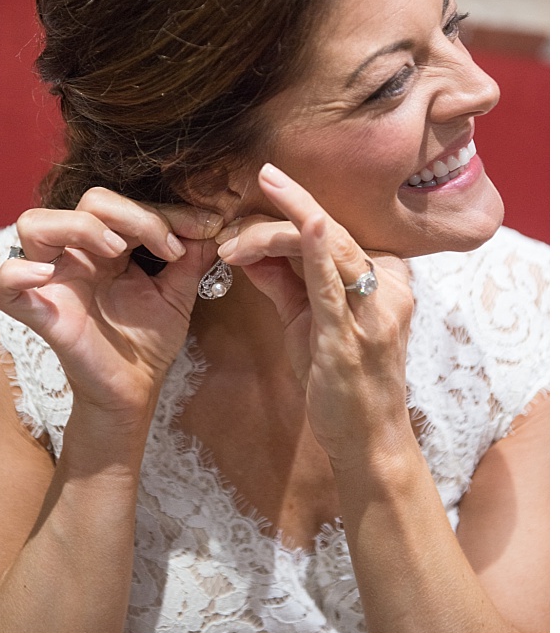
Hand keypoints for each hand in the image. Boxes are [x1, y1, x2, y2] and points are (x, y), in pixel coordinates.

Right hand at [0, 188, 221, 425]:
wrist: (136, 391)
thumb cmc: (147, 341)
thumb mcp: (177, 292)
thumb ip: (192, 257)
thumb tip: (214, 223)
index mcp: (104, 247)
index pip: (120, 205)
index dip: (160, 211)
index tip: (202, 231)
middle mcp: (75, 256)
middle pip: (83, 203)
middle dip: (128, 213)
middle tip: (163, 244)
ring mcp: (53, 282)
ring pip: (34, 224)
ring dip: (78, 226)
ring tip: (115, 250)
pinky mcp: (40, 313)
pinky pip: (3, 287)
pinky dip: (16, 274)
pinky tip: (46, 275)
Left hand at [217, 164, 415, 465]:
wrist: (366, 438)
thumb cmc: (339, 378)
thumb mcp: (306, 319)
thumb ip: (282, 281)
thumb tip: (249, 250)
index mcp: (382, 276)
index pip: (331, 229)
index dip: (287, 214)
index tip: (245, 211)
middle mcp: (386, 285)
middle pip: (329, 230)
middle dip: (281, 211)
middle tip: (248, 193)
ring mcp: (373, 310)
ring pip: (329, 246)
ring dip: (277, 230)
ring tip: (245, 215)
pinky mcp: (353, 336)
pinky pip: (335, 286)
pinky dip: (319, 252)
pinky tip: (308, 224)